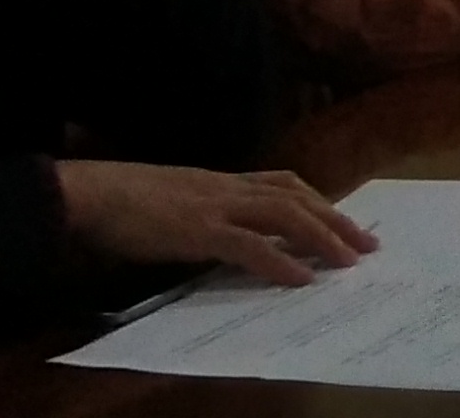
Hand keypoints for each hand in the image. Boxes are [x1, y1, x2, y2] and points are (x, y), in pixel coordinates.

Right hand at [58, 160, 375, 287]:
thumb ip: (204, 212)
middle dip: (336, 219)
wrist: (91, 193)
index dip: (317, 200)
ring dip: (323, 237)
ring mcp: (215, 205)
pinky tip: (302, 278)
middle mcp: (227, 186)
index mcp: (221, 180)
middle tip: (368, 244)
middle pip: (296, 196)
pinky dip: (279, 261)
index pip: (283, 182)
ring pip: (284, 214)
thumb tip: (225, 235)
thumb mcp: (175, 200)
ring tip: (350, 261)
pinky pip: (249, 246)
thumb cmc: (123, 200)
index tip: (344, 218)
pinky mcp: (199, 230)